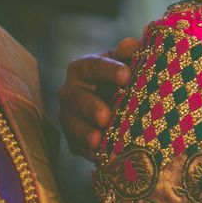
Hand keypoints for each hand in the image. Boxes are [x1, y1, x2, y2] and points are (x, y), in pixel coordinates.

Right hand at [58, 37, 140, 160]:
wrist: (121, 104)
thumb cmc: (125, 77)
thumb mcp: (127, 62)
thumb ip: (130, 53)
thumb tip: (132, 45)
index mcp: (83, 68)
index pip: (92, 66)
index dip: (109, 70)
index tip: (127, 75)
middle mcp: (71, 91)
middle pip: (77, 98)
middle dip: (91, 107)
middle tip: (106, 116)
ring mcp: (70, 116)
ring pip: (72, 124)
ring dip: (85, 133)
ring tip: (98, 140)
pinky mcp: (73, 139)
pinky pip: (77, 146)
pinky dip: (88, 152)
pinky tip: (100, 157)